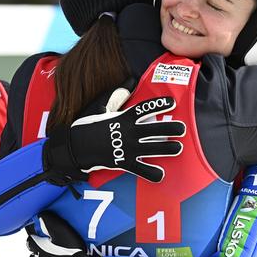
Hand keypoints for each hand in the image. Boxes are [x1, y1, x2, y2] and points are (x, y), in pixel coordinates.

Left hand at [26, 211, 98, 256]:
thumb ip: (50, 221)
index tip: (41, 238)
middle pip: (33, 256)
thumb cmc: (72, 252)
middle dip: (39, 254)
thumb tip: (40, 215)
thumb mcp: (63, 231)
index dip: (35, 239)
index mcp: (38, 249)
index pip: (30, 241)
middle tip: (51, 252)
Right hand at [45, 87, 185, 182]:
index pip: (146, 108)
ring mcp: (127, 148)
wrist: (74, 146)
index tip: (172, 103)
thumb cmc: (87, 123)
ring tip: (178, 148)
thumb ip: (117, 94)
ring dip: (167, 149)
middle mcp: (129, 132)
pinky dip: (151, 173)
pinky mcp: (123, 162)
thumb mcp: (101, 105)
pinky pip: (141, 169)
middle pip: (156, 129)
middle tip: (183, 129)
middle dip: (171, 129)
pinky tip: (162, 175)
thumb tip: (131, 80)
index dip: (160, 104)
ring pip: (153, 148)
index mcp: (125, 117)